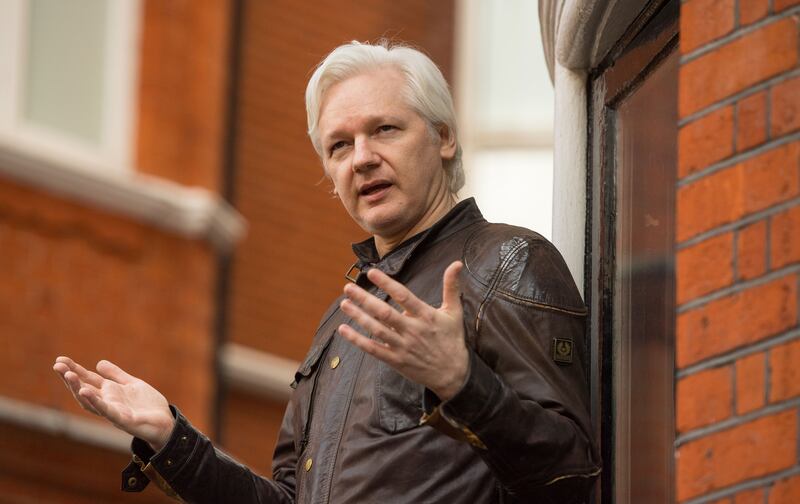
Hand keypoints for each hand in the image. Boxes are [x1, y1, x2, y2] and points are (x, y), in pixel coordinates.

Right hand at [52, 357, 174, 450]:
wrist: (165, 422)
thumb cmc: (148, 405)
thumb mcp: (132, 384)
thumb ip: (116, 375)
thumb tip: (98, 363)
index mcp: (110, 392)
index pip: (88, 380)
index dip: (75, 370)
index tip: (60, 360)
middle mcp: (108, 402)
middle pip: (84, 389)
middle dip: (70, 378)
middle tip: (57, 366)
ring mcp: (113, 411)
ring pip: (91, 401)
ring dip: (78, 388)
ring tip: (68, 375)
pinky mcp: (122, 420)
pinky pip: (106, 411)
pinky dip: (95, 402)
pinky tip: (86, 392)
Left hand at [338, 260, 467, 399]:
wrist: (453, 374)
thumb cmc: (452, 339)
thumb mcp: (455, 312)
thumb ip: (451, 286)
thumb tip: (456, 263)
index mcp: (426, 316)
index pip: (404, 296)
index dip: (387, 283)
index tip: (371, 272)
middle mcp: (413, 330)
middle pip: (385, 313)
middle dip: (365, 299)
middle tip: (348, 288)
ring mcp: (403, 346)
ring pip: (376, 330)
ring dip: (359, 317)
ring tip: (344, 304)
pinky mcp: (396, 360)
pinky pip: (373, 349)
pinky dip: (357, 340)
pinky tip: (344, 330)